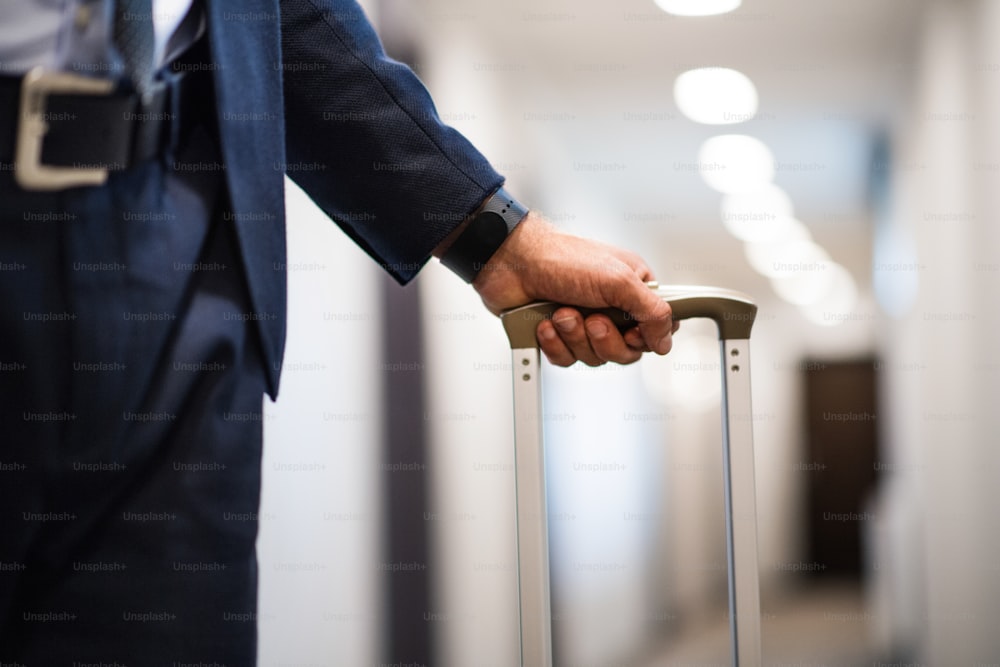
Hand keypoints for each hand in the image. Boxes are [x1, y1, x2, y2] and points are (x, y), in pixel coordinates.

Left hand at [470, 212, 678, 366]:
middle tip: (591, 318)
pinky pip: (567, 359)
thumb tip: (666, 340)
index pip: (655, 329)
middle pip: (624, 351)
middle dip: (603, 339)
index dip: (643, 338)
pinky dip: (555, 343)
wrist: (511, 262)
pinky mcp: (559, 336)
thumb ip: (652, 311)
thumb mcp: (619, 280)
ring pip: (594, 358)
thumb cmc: (562, 258)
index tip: (630, 331)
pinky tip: (546, 323)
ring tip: (561, 312)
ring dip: (575, 337)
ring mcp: (584, 323)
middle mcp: (611, 308)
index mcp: (632, 290)